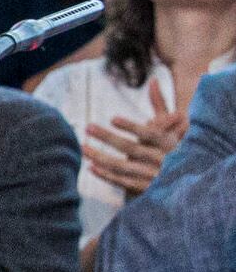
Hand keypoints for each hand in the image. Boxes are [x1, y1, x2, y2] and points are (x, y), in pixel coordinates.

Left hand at [86, 78, 186, 198]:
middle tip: (87, 126)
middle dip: (108, 138)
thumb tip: (152, 81)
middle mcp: (163, 160)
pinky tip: (91, 166)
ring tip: (83, 147)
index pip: (150, 134)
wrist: (189, 181)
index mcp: (170, 144)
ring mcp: (154, 177)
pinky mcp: (147, 190)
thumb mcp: (173, 127)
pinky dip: (107, 176)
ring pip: (124, 167)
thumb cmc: (175, 146)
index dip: (132, 126)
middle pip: (132, 149)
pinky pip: (123, 183)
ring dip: (101, 157)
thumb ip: (160, 105)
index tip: (113, 118)